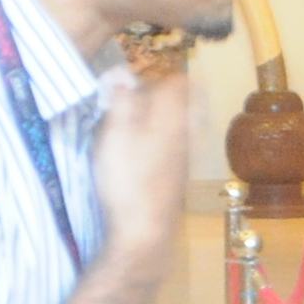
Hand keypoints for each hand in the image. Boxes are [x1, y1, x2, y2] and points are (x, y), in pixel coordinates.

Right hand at [90, 61, 196, 286]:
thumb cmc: (127, 182)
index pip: (180, 82)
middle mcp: (185, 135)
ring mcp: (184, 158)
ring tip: (146, 118)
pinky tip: (148, 150)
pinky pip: (179, 146)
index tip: (145, 75)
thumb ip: (120, 101)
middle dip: (172, 93)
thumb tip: (120, 72)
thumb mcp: (114, 135)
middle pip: (189, 103)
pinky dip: (166, 139)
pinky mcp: (178, 178)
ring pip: (186, 125)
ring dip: (169, 116)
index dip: (163, 74)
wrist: (145, 231)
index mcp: (171, 119)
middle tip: (153, 91)